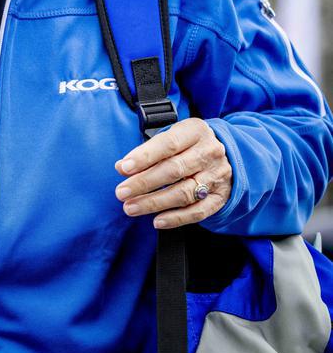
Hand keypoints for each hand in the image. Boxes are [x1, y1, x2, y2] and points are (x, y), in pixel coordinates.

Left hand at [114, 118, 232, 228]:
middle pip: (174, 170)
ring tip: (131, 207)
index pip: (168, 144)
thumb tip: (122, 167)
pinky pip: (198, 211)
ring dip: (154, 203)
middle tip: (121, 192)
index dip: (145, 157)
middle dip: (144, 183)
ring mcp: (217, 176)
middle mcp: (209, 152)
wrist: (230, 155)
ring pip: (184, 193)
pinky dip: (176, 218)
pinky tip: (157, 221)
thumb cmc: (190, 144)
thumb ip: (148, 151)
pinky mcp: (220, 197)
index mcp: (196, 131)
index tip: (124, 168)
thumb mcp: (173, 137)